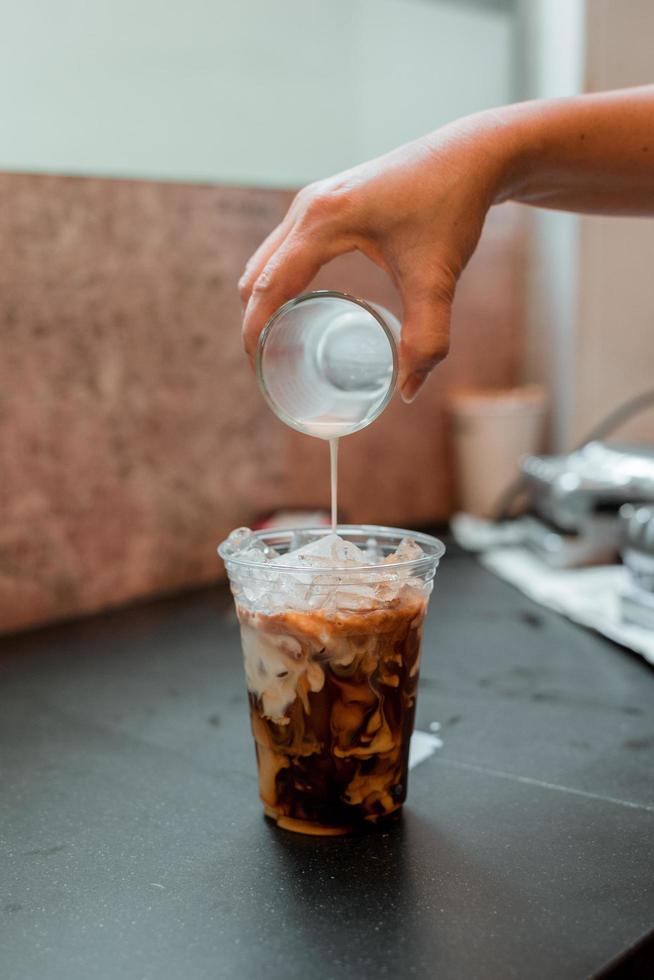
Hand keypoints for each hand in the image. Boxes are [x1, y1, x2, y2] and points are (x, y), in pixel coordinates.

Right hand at [239, 112, 511, 401]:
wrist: (473, 155)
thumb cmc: (452, 210)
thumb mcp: (437, 281)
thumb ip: (427, 339)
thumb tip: (408, 391)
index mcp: (323, 221)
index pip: (268, 286)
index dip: (255, 332)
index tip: (258, 372)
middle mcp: (308, 206)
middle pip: (257, 274)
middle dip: (254, 322)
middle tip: (269, 366)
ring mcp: (314, 200)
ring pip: (268, 258)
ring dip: (263, 299)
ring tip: (278, 343)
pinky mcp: (328, 200)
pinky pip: (286, 247)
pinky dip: (279, 280)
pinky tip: (295, 306)